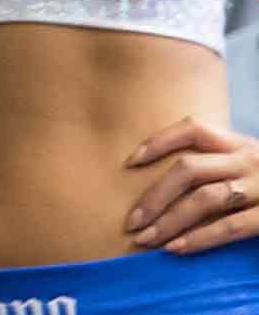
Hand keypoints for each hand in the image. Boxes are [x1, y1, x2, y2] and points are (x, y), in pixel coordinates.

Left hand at [127, 116, 258, 252]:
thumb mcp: (253, 163)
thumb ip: (222, 163)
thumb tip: (171, 180)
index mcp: (242, 144)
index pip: (193, 129)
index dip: (158, 141)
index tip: (131, 161)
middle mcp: (250, 160)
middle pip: (188, 169)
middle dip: (154, 195)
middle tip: (131, 220)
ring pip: (204, 198)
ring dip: (168, 220)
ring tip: (145, 239)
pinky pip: (229, 227)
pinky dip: (199, 238)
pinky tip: (177, 248)